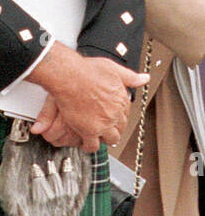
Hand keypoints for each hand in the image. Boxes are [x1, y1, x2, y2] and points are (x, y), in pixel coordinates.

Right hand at [33, 46, 148, 147]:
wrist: (71, 77)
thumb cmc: (87, 71)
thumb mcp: (113, 69)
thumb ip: (130, 77)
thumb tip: (144, 78)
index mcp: (121, 99)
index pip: (126, 113)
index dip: (119, 114)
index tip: (113, 114)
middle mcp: (115, 113)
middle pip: (120, 128)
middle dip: (115, 128)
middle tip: (107, 128)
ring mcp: (103, 124)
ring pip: (111, 140)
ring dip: (106, 139)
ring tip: (99, 138)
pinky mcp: (89, 131)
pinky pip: (93, 146)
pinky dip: (90, 147)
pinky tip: (86, 144)